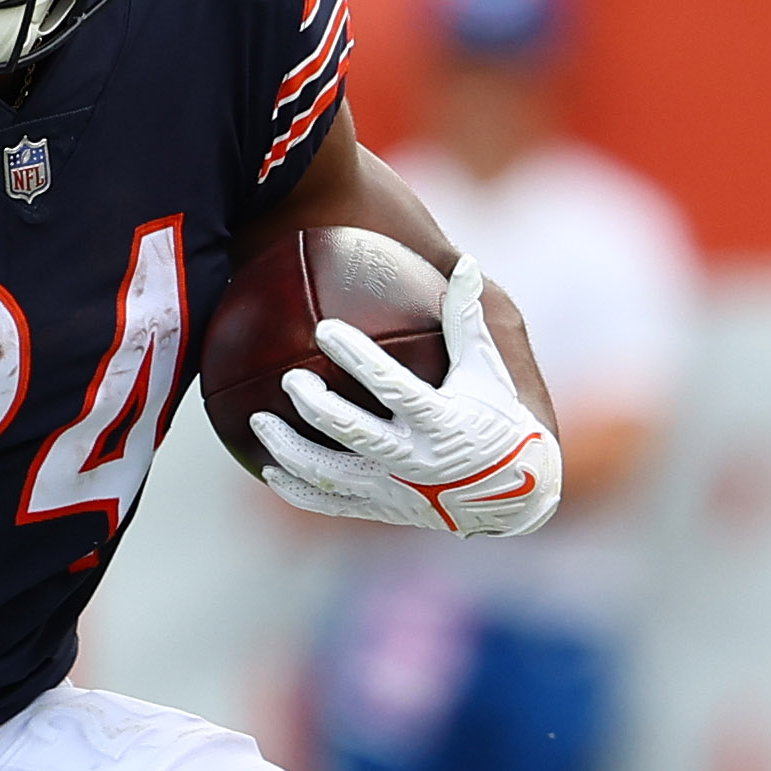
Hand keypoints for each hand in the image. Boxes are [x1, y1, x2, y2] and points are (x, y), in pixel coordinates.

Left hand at [251, 259, 563, 536]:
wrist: (512, 495)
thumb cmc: (496, 419)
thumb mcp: (487, 371)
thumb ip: (467, 320)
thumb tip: (462, 261)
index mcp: (441, 421)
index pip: (392, 386)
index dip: (358, 358)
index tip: (325, 330)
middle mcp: (415, 459)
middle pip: (354, 432)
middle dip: (316, 406)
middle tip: (289, 379)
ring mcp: (395, 489)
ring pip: (331, 473)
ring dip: (290, 449)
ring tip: (258, 420)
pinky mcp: (381, 509)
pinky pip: (331, 503)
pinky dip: (296, 489)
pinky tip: (267, 470)